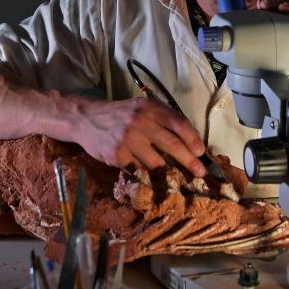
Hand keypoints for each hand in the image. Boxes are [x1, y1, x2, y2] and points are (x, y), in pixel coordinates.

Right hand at [75, 96, 207, 176]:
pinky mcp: (117, 156)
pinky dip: (148, 176)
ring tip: (178, 180)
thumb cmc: (121, 115)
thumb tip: (189, 143)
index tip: (201, 152)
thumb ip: (162, 120)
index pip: (178, 122)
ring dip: (169, 173)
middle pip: (171, 145)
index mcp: (150, 108)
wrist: (87, 119)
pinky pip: (139, 171)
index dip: (192, 138)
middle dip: (189, 161)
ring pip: (156, 163)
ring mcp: (128, 139)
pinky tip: (153, 180)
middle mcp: (140, 121)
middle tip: (200, 173)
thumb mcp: (142, 108)